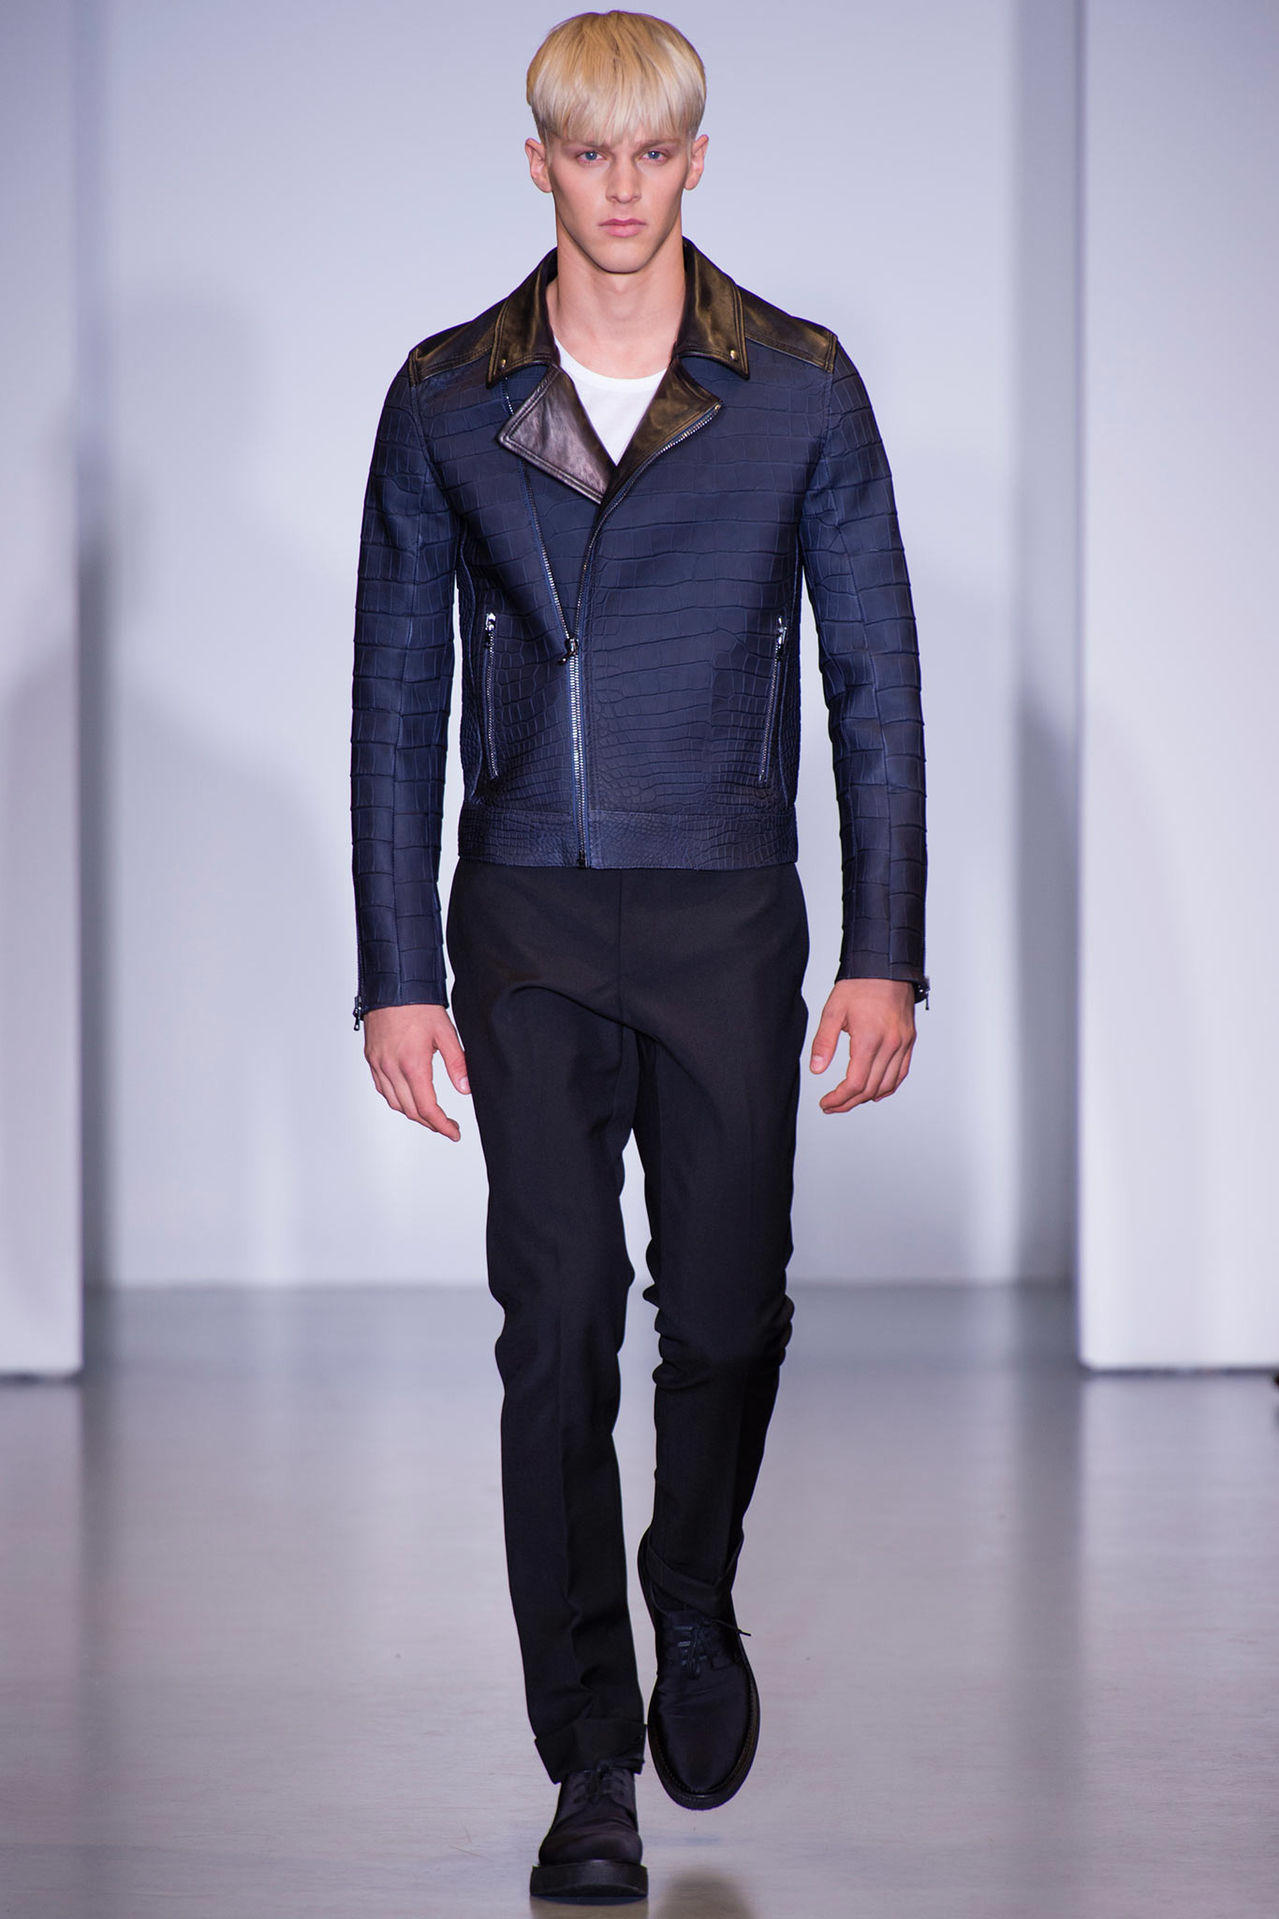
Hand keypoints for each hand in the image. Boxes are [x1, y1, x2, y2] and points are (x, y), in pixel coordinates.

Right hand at [362, 1004, 469, 1140]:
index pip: (428, 1108)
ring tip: (430, 1114)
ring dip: (413, 1113)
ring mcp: (378, 1064)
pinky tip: (408, 1096)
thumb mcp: (446, 1033)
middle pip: (410, 1111)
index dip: (442, 1125)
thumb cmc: (418, 1005)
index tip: (454, 1132)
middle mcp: (391, 1069)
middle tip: (447, 1125)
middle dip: (431, 1123)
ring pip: (394, 1103)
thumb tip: (466, 1089)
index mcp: (412, 1065)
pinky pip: (382, 1089)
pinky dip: (396, 1099)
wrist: (392, 985)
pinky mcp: (371, 1058)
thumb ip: (457, 1064)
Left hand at [809, 978, 915, 1113]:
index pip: (855, 1083)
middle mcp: (890, 1044)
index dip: (839, 1098)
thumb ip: (824, 1042)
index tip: (826, 1103)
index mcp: (869, 1039)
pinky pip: (901, 1072)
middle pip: (870, 1088)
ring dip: (867, 1098)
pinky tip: (876, 1092)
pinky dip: (888, 1087)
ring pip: (887, 1084)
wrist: (886, 966)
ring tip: (849, 1100)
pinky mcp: (909, 1040)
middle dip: (849, 1102)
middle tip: (832, 1105)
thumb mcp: (833, 1011)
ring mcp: (902, 1043)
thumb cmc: (860, 985)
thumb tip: (816, 1069)